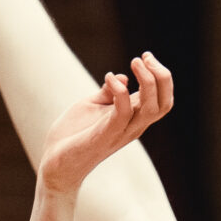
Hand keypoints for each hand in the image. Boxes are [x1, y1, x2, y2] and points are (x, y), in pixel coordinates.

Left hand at [37, 54, 172, 195]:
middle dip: (161, 76)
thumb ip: (108, 93)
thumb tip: (122, 77)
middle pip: (165, 103)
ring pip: (152, 109)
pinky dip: (120, 92)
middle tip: (144, 57)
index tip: (146, 56)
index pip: (163, 98)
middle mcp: (133, 126)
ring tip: (134, 62)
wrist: (55, 164)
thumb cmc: (74, 136)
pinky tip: (109, 78)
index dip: (161, 76)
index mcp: (134, 118)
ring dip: (147, 81)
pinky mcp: (104, 135)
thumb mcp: (92, 107)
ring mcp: (121, 132)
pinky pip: (123, 114)